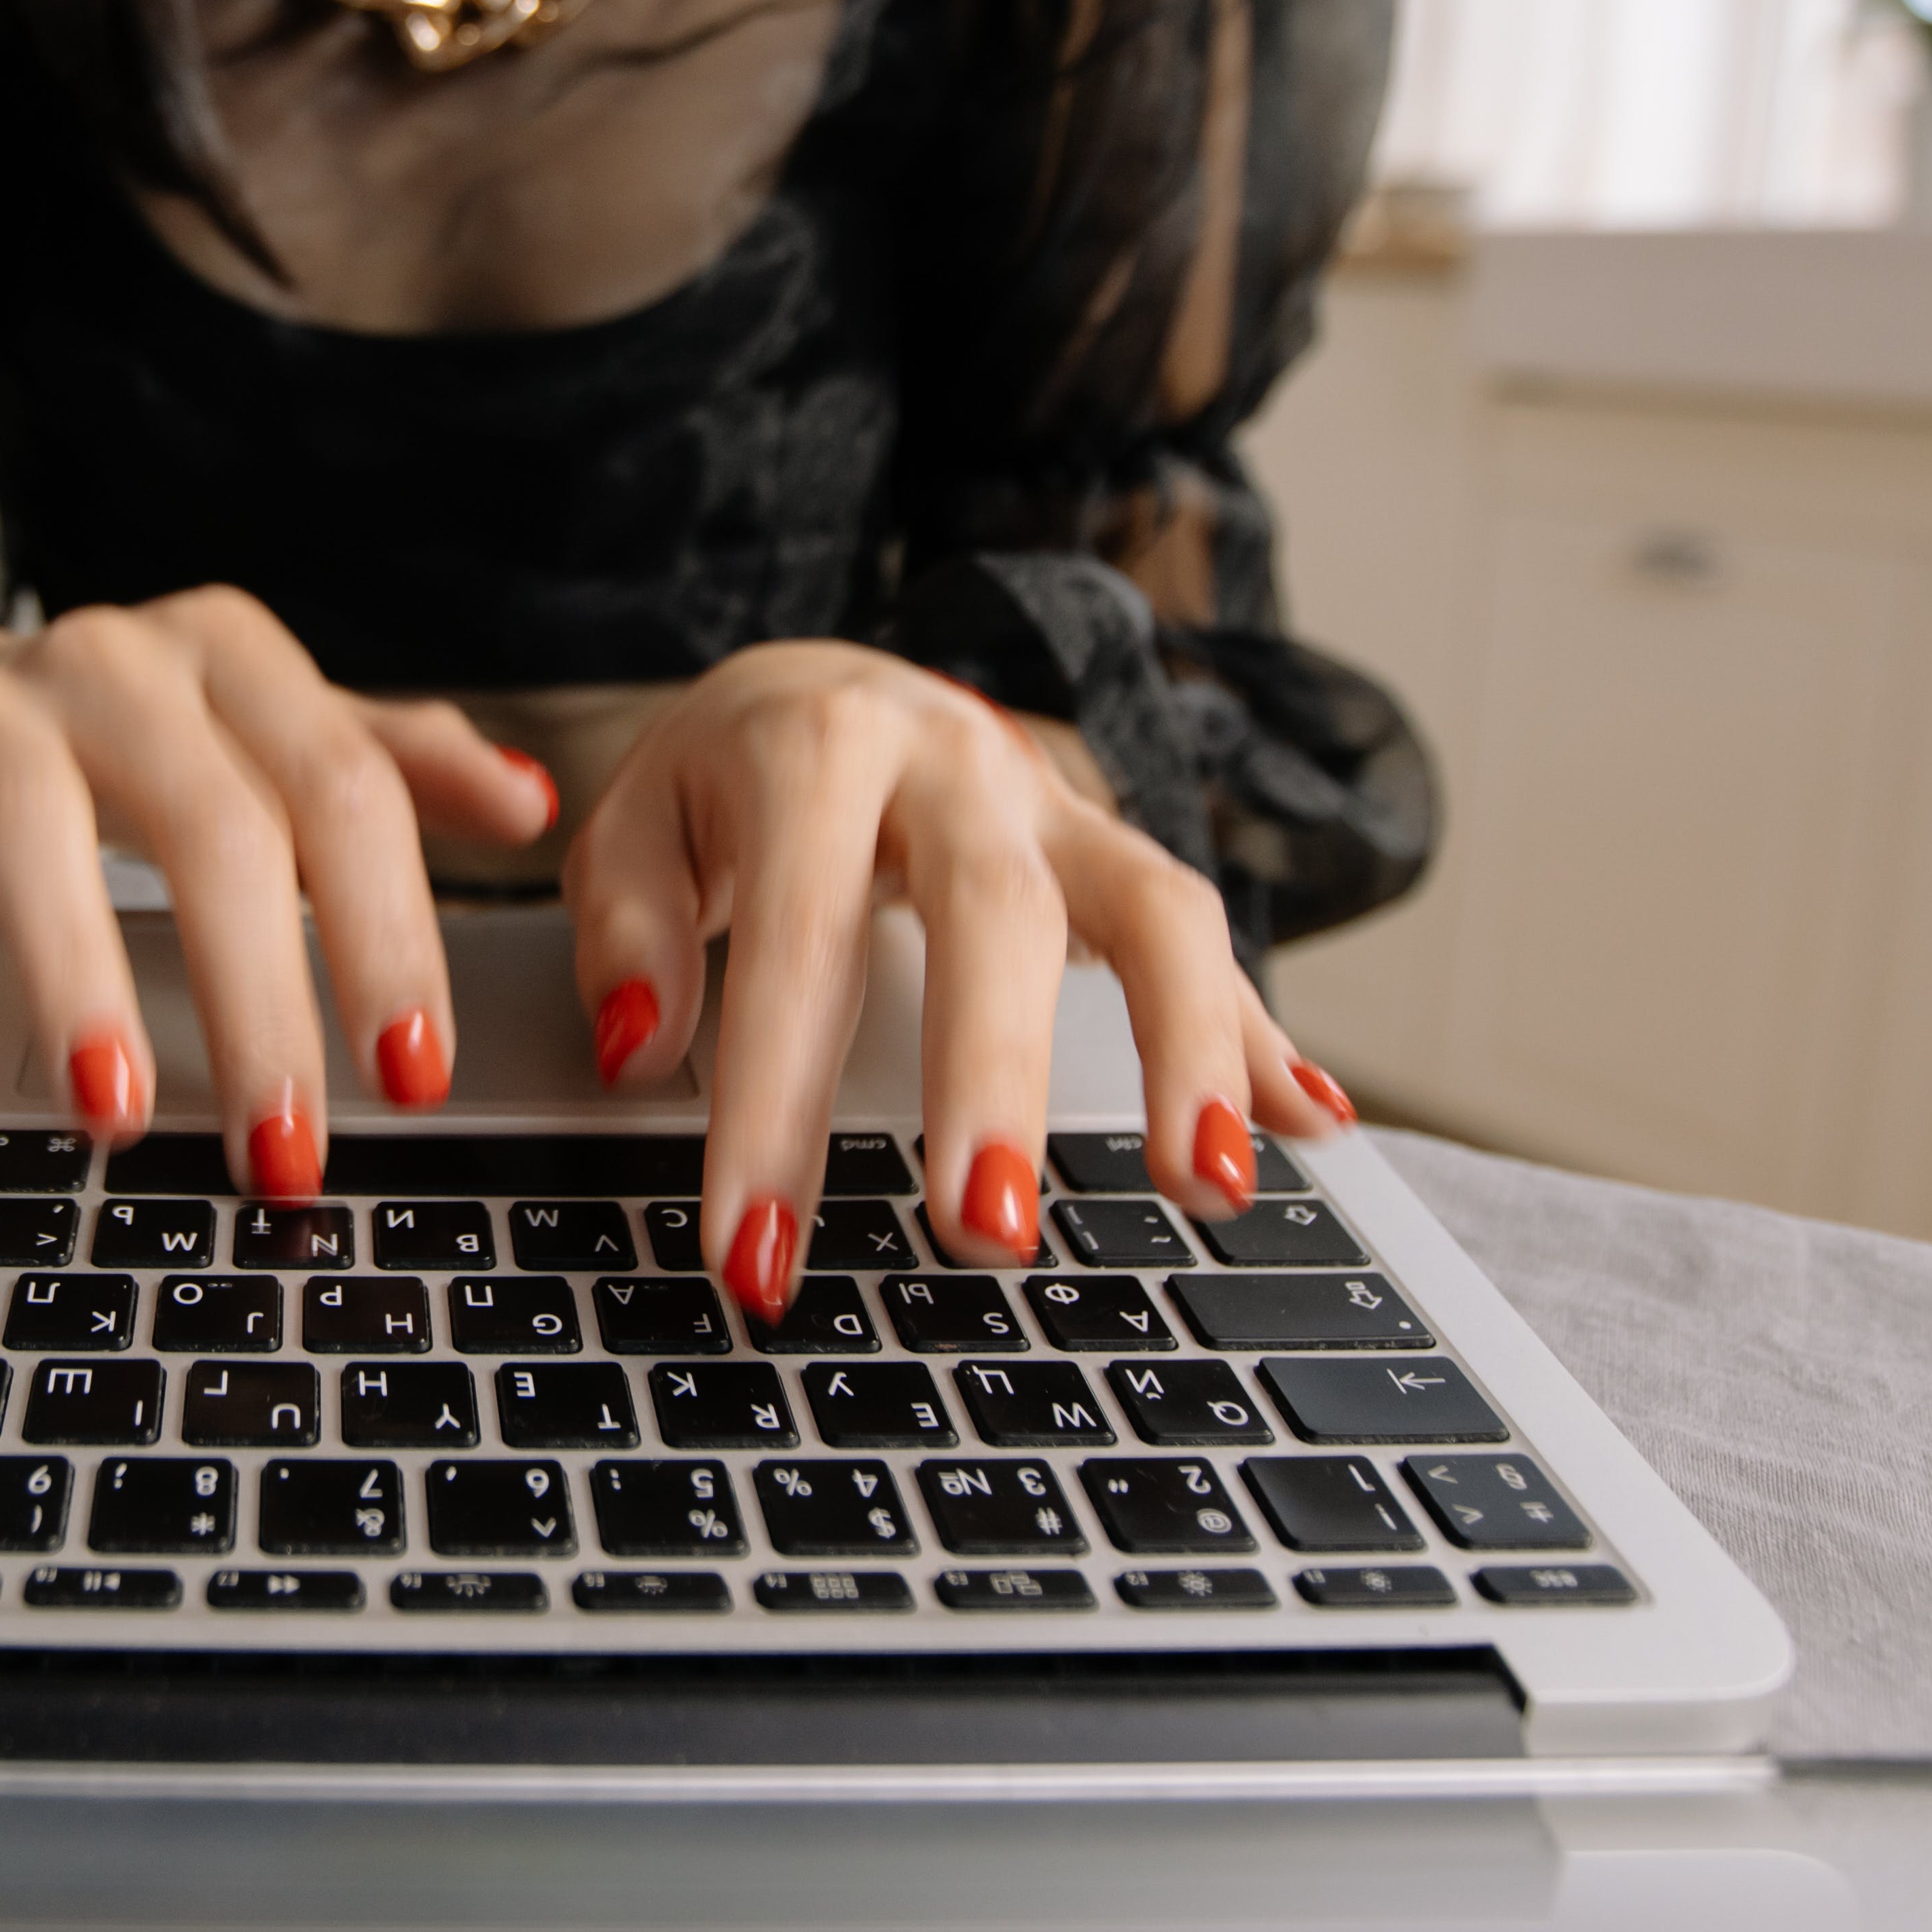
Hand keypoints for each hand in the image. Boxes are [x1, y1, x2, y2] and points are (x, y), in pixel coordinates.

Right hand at [0, 586, 555, 1190]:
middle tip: (289, 1147)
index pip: (345, 795)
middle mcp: (123, 661)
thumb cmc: (153, 736)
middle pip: (218, 832)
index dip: (388, 932)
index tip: (415, 1069)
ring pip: (45, 843)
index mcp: (238, 656)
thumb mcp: (283, 735)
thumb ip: (399, 766)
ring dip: (78, 984)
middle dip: (264, 1005)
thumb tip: (531, 811)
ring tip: (110, 1110)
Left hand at [565, 640, 1354, 1317]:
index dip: (773, 1105)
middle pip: (994, 917)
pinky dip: (1259, 1036)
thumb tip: (638, 1046)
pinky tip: (1307, 1125)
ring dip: (1189, 1050)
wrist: (822, 681)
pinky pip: (1205, 941)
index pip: (796, 942)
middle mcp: (958, 763)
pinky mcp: (1117, 852)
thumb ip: (624, 928)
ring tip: (1205, 1189)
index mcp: (818, 746)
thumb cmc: (723, 784)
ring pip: (1152, 909)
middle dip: (994, 1082)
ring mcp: (1057, 806)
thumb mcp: (634, 826)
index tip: (756, 1249)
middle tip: (983, 1233)